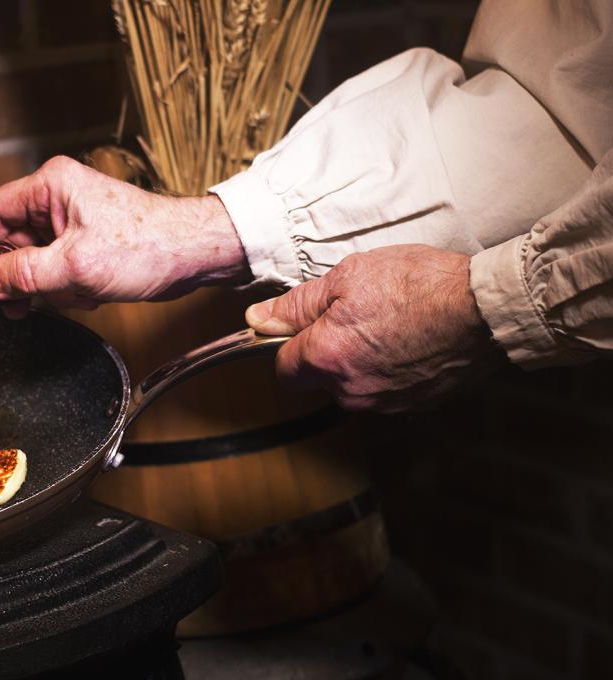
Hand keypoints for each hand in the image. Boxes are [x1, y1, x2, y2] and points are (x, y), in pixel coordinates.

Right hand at [0, 156, 247, 313]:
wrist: (192, 255)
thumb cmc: (145, 246)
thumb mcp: (73, 266)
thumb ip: (22, 275)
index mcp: (51, 185)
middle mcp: (60, 197)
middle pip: (14, 240)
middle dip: (22, 276)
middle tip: (19, 304)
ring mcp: (74, 220)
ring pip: (37, 259)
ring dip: (51, 285)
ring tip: (77, 293)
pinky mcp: (88, 240)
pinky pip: (59, 267)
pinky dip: (69, 286)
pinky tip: (91, 293)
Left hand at [245, 245, 502, 412]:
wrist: (485, 309)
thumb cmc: (418, 286)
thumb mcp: (347, 277)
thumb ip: (297, 305)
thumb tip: (259, 319)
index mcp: (326, 358)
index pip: (282, 369)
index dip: (288, 344)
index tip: (303, 324)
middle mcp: (350, 390)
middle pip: (317, 378)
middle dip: (325, 350)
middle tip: (353, 313)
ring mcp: (383, 402)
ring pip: (351, 385)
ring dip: (358, 358)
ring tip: (386, 322)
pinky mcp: (412, 405)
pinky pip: (383, 389)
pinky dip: (387, 368)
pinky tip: (406, 338)